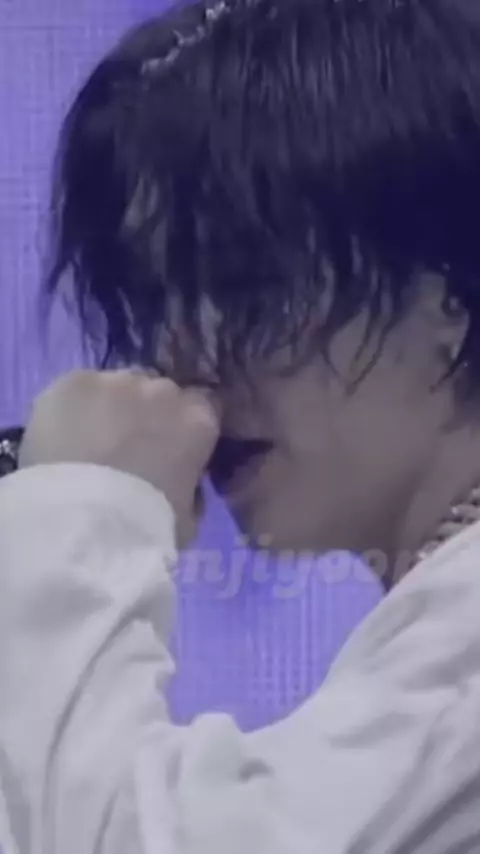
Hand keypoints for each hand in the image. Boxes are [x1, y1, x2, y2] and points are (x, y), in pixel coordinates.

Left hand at [19, 369, 219, 545]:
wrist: (87, 523)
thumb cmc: (149, 527)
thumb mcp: (190, 516)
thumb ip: (192, 485)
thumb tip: (182, 479)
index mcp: (199, 420)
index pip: (204, 405)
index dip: (184, 425)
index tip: (171, 446)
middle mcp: (162, 389)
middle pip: (158, 392)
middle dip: (146, 415)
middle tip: (127, 450)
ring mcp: (116, 380)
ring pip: (116, 387)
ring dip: (110, 409)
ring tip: (90, 445)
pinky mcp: (73, 382)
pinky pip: (78, 390)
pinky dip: (74, 410)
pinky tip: (64, 438)